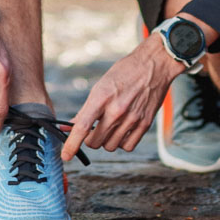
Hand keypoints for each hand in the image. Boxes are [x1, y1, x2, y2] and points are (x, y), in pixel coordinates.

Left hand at [61, 36, 182, 160]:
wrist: (154, 64)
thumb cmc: (125, 72)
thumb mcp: (101, 86)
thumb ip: (86, 110)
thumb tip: (69, 127)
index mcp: (102, 97)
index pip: (82, 127)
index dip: (71, 144)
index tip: (65, 156)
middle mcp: (117, 110)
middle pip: (94, 142)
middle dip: (90, 139)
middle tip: (94, 129)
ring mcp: (132, 118)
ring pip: (110, 146)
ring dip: (107, 141)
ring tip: (111, 126)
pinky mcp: (145, 124)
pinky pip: (128, 146)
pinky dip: (122, 142)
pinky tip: (123, 130)